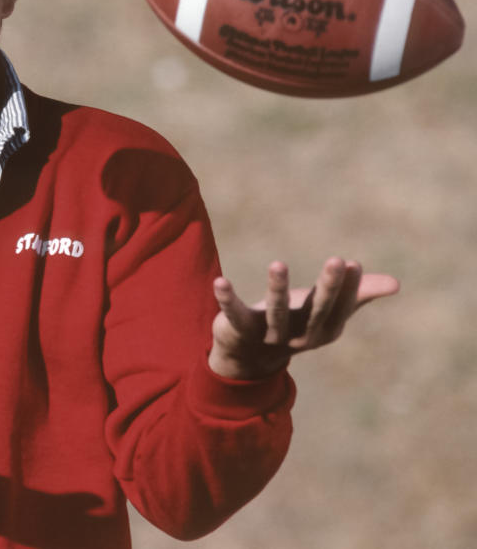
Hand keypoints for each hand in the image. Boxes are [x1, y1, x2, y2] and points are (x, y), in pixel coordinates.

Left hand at [208, 257, 398, 380]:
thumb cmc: (294, 323)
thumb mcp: (324, 308)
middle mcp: (298, 337)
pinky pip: (233, 315)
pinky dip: (226, 300)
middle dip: (328, 287)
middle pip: (315, 311)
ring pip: (275, 313)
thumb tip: (397, 284)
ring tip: (278, 263)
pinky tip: (219, 281)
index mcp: (322, 331)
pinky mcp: (239, 331)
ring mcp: (268, 336)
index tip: (353, 262)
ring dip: (277, 290)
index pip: (339, 308)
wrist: (249, 356)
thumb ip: (357, 294)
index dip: (348, 288)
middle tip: (337, 260)